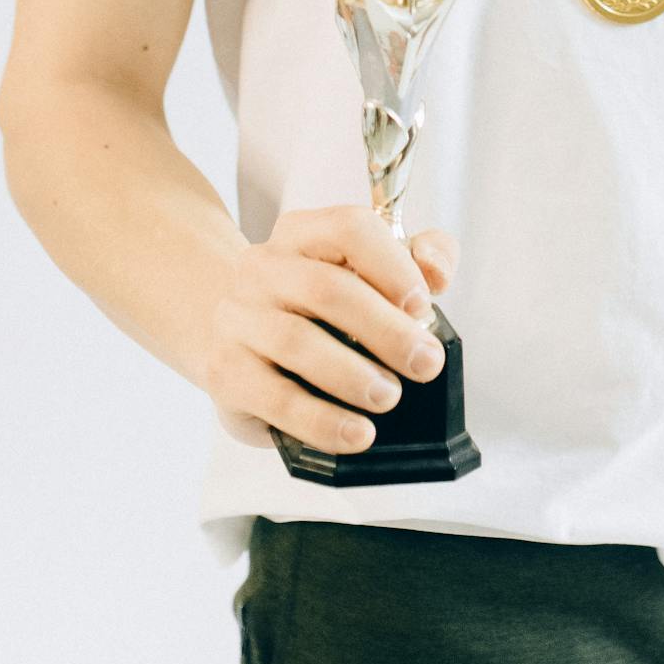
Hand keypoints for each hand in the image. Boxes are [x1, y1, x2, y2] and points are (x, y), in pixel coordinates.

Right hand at [206, 204, 458, 454]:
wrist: (230, 334)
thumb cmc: (316, 305)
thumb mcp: (365, 271)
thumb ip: (416, 257)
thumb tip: (436, 272)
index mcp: (302, 233)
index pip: (350, 229)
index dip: (394, 266)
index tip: (425, 304)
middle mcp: (263, 268)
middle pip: (327, 290)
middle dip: (386, 330)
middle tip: (426, 364)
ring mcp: (238, 319)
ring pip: (297, 342)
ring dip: (353, 374)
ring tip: (390, 397)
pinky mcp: (226, 373)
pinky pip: (275, 398)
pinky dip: (322, 420)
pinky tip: (357, 434)